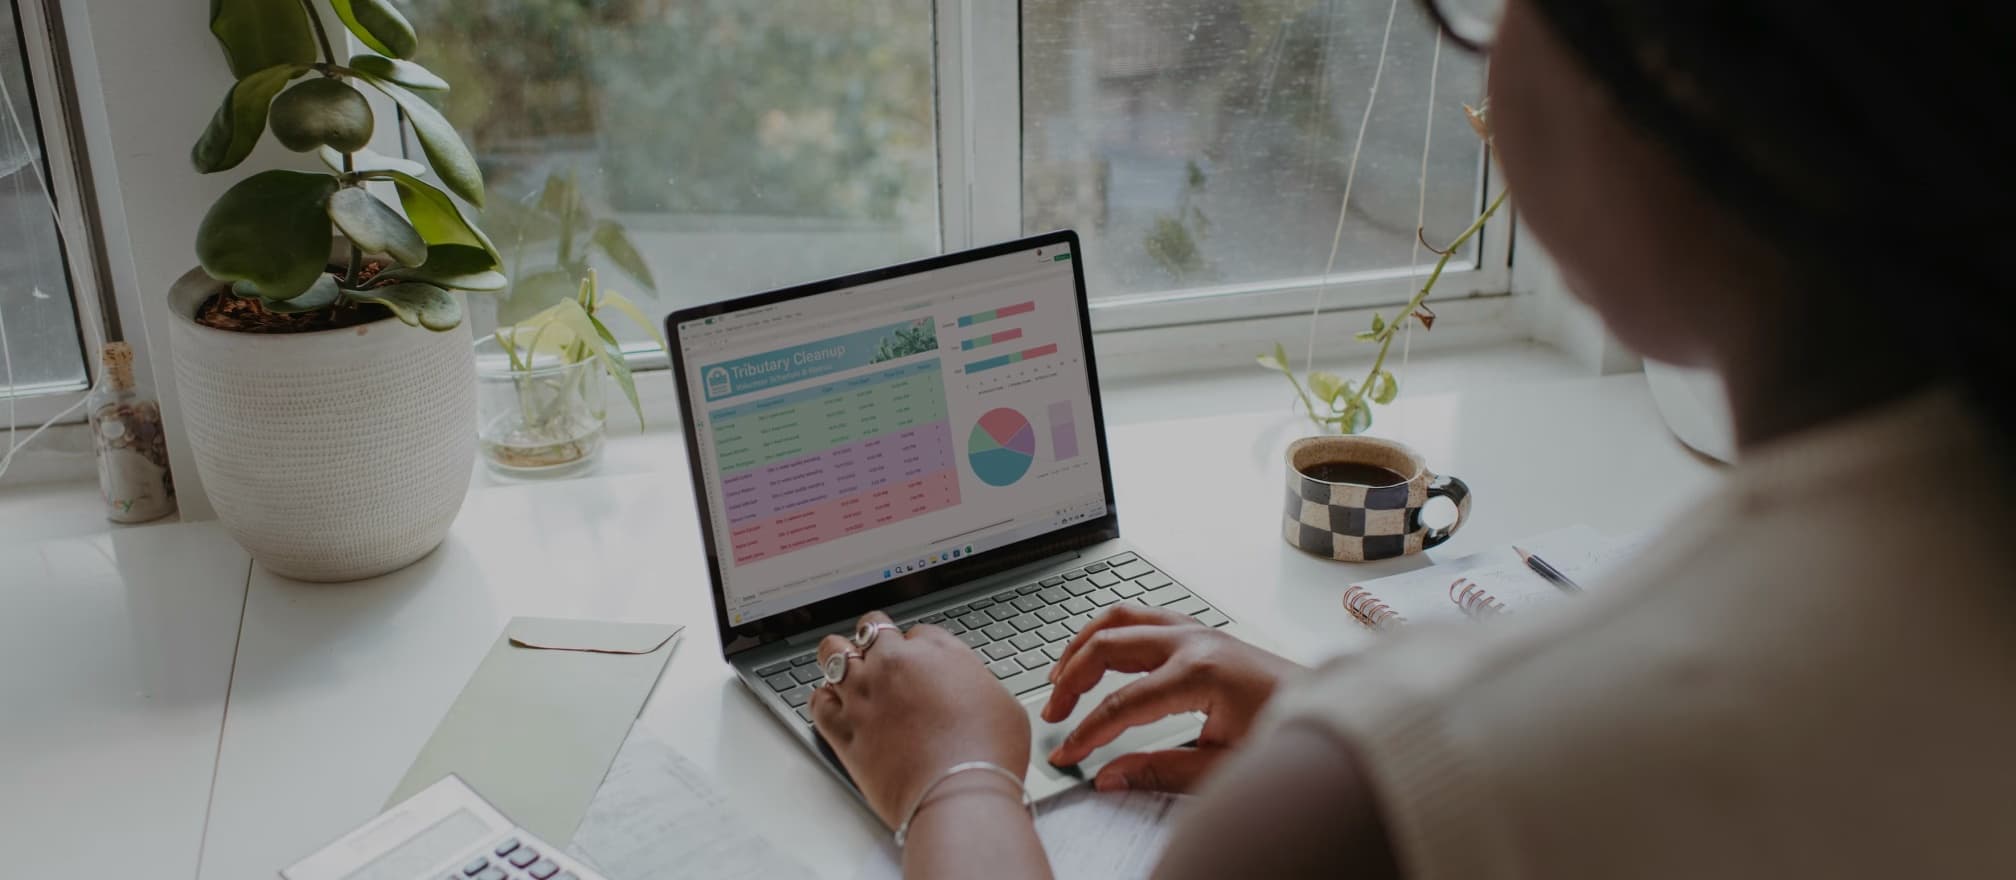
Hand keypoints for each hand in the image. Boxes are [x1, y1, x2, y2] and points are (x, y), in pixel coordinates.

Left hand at [810, 611, 1032, 827]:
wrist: (959, 795)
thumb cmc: (988, 754)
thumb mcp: (1001, 702)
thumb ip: (974, 682)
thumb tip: (965, 685)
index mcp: (937, 652)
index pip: (918, 632)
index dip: (919, 648)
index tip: (921, 663)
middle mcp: (894, 664)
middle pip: (872, 628)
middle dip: (876, 639)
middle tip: (881, 655)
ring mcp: (863, 694)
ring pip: (833, 652)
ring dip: (840, 656)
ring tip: (845, 666)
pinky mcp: (843, 729)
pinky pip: (818, 701)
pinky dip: (823, 700)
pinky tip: (832, 704)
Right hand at [1042, 604, 1301, 792]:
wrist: (1334, 715)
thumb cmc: (1288, 736)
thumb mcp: (1223, 767)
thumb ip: (1160, 771)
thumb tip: (1108, 777)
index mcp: (1201, 673)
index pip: (1122, 703)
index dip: (1087, 732)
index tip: (1066, 754)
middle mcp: (1195, 642)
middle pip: (1110, 646)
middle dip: (1072, 680)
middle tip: (1053, 714)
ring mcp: (1199, 631)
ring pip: (1122, 618)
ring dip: (1084, 644)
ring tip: (1060, 676)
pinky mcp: (1203, 633)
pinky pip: (1143, 617)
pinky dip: (1111, 632)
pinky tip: (1099, 652)